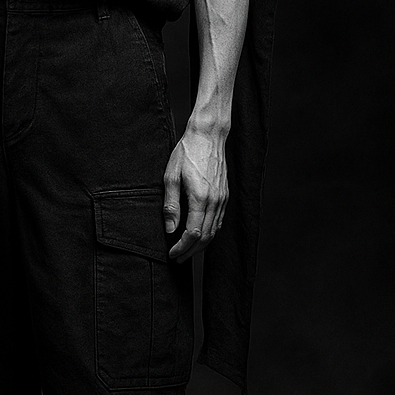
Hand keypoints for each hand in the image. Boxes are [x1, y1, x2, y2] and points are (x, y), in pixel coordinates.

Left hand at [163, 125, 227, 261]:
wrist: (208, 136)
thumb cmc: (187, 153)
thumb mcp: (171, 176)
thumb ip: (171, 205)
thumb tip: (170, 229)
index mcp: (201, 198)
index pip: (193, 233)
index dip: (181, 247)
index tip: (171, 253)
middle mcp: (215, 201)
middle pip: (205, 237)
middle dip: (190, 251)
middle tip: (177, 259)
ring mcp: (222, 199)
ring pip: (214, 231)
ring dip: (200, 245)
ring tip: (186, 252)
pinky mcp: (225, 195)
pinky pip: (219, 221)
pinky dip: (209, 233)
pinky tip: (199, 236)